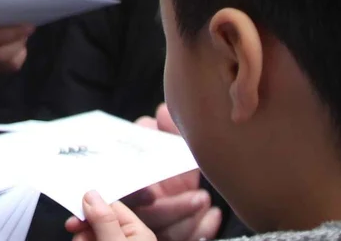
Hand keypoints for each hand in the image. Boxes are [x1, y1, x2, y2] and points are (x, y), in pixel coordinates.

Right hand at [64, 191, 156, 240]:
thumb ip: (104, 220)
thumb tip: (90, 193)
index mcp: (138, 231)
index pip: (110, 208)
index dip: (90, 210)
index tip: (72, 218)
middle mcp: (129, 237)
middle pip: (97, 222)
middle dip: (84, 230)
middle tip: (77, 238)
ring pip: (91, 234)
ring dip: (82, 239)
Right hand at [122, 105, 219, 240]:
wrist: (181, 173)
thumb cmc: (167, 156)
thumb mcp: (166, 142)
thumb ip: (163, 129)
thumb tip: (162, 112)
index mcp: (132, 183)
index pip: (127, 193)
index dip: (136, 195)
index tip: (152, 193)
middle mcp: (141, 206)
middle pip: (149, 217)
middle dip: (174, 210)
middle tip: (200, 198)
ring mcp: (157, 222)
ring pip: (168, 232)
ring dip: (189, 221)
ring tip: (206, 202)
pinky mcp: (174, 232)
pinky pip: (186, 238)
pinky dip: (201, 229)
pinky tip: (213, 217)